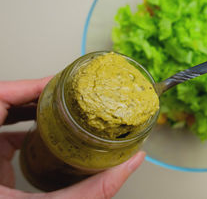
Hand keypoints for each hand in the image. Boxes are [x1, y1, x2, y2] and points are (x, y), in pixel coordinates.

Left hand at [0, 78, 144, 198]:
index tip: (60, 82)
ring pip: (3, 114)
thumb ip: (92, 191)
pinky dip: (26, 126)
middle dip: (38, 94)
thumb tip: (131, 164)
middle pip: (3, 101)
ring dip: (34, 108)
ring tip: (63, 105)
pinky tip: (48, 132)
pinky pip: (3, 130)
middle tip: (69, 93)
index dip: (29, 84)